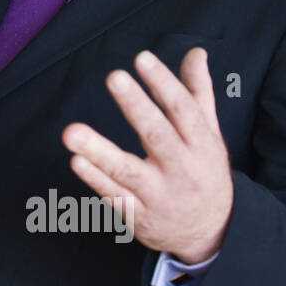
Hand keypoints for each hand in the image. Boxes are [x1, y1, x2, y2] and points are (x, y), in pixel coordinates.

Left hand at [61, 46, 232, 263]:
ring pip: (128, 172)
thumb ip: (198, 93)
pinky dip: (96, 181)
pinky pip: (116, 198)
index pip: (183, 111)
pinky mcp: (139, 216)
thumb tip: (195, 53)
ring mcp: (159, 195)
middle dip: (136, 107)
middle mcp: (181, 170)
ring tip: (72, 132)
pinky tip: (77, 161)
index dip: (164, 84)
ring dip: (99, 151)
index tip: (142, 59)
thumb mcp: (209, 134)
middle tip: (115, 77)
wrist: (212, 233)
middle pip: (158, 136)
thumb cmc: (204, 172)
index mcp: (201, 145)